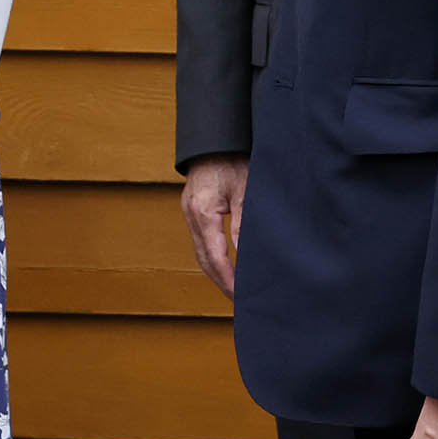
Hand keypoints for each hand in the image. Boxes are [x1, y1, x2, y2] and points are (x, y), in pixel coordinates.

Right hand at [179, 156, 247, 296]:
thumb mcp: (245, 192)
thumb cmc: (232, 159)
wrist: (216, 138)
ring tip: (233, 288)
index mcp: (203, 212)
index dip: (228, 279)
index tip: (240, 296)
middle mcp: (191, 215)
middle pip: (203, 259)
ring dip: (216, 271)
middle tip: (238, 300)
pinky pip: (201, 240)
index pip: (214, 257)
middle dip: (220, 281)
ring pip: (200, 251)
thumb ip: (244, 227)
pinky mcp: (194, 209)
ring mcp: (190, 212)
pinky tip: (226, 264)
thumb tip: (247, 259)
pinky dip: (213, 256)